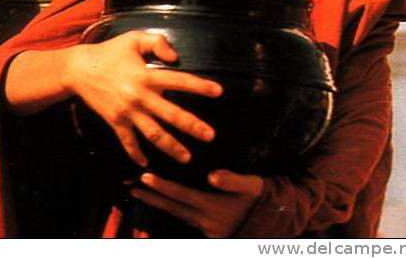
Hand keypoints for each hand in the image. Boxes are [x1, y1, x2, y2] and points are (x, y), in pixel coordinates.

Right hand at [63, 31, 222, 167]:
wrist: (80, 70)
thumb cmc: (111, 51)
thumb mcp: (134, 38)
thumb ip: (157, 42)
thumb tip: (176, 57)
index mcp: (146, 75)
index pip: (179, 80)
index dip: (199, 86)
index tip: (218, 92)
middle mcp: (140, 96)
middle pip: (171, 115)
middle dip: (192, 126)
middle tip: (210, 136)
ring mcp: (127, 112)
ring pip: (153, 134)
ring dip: (171, 147)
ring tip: (187, 158)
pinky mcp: (115, 122)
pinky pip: (128, 142)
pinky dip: (136, 154)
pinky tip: (146, 164)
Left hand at [129, 169, 263, 237]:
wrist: (274, 220)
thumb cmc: (260, 198)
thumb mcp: (250, 185)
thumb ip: (230, 180)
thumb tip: (211, 175)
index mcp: (213, 208)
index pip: (181, 195)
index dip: (162, 186)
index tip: (145, 177)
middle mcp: (206, 221)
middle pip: (173, 207)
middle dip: (151, 196)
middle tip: (131, 187)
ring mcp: (206, 228)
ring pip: (177, 213)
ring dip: (158, 202)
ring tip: (141, 192)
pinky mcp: (209, 230)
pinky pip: (185, 217)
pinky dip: (172, 208)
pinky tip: (164, 201)